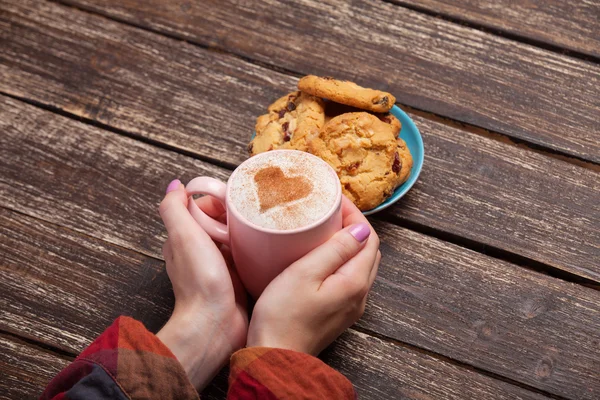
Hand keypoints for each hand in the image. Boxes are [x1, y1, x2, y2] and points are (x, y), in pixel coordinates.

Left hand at [156, 179, 247, 389]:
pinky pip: (247, 255)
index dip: (218, 199)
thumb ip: (174, 208)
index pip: (202, 207)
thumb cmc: (199, 281)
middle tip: (255, 209)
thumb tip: (175, 185)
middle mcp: (200, 250)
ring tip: (265, 223)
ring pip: (236, 237)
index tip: (235, 198)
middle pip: (221, 220)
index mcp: (184, 238)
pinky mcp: (237, 277)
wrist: (215, 323)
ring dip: (248, 230)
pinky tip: (267, 244)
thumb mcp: (183, 236)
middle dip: (236, 213)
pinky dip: (256, 248)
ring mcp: (220, 265)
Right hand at [247, 196, 380, 355]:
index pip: (369, 238)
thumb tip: (360, 229)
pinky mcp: (336, 312)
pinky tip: (320, 256)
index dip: (355, 215)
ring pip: (358, 265)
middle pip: (368, 251)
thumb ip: (336, 250)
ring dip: (348, 243)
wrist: (274, 356)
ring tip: (324, 228)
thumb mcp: (305, 273)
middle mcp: (359, 295)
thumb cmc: (283, 315)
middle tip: (329, 210)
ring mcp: (349, 306)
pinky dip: (341, 260)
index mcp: (355, 282)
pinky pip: (348, 278)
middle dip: (353, 226)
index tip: (335, 200)